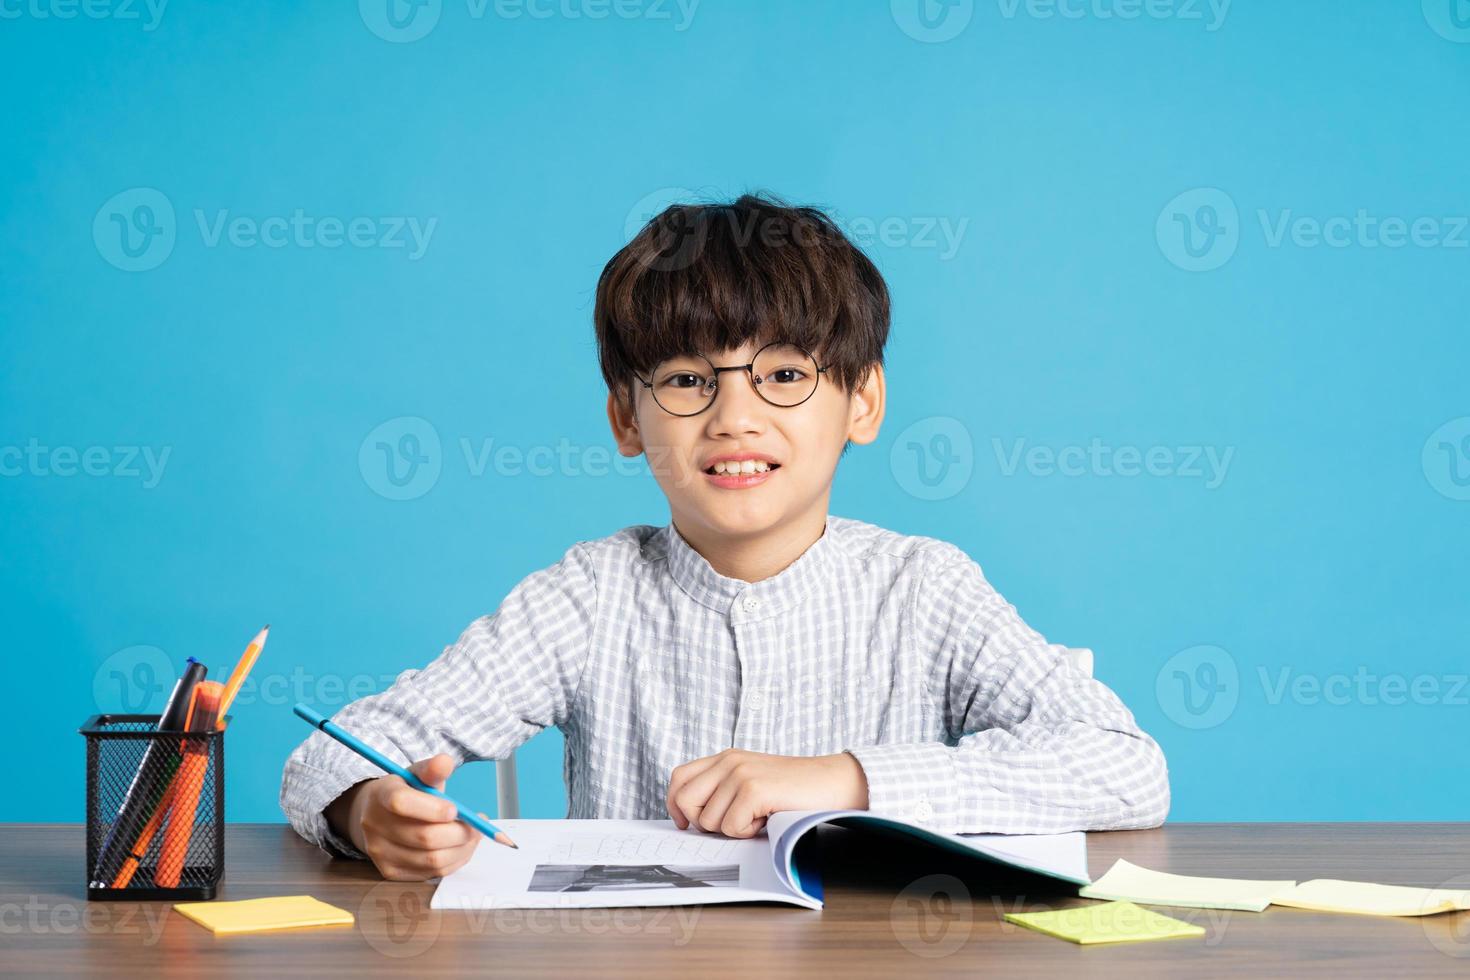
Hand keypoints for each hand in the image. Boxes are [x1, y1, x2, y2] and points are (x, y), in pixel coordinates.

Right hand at [330, 754, 485, 881]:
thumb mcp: (417, 775)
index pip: (401, 802)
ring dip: (463, 849)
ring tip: (473, 834)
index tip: (456, 808)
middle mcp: (374, 826)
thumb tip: (445, 761)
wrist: (377, 816)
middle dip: (460, 832)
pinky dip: (455, 861)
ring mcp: (380, 853)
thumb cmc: (405, 793)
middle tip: (479, 824)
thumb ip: (432, 769)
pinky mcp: (391, 872)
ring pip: (432, 860)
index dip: (433, 808)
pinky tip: (461, 847)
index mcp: (381, 795)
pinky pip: (432, 873)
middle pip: (424, 837)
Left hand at [665, 749, 869, 838]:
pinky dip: (749, 833)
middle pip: (685, 800)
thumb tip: (689, 817)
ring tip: (758, 816)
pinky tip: (766, 819)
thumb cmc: (793, 790)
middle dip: (702, 822)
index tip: (686, 823)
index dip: (676, 805)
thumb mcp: (750, 781)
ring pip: (708, 821)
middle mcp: (728, 762)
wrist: (832, 783)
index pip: (679, 779)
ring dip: (733, 829)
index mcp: (725, 758)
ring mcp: (739, 774)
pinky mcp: (753, 790)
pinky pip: (731, 828)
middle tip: (731, 822)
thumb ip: (722, 789)